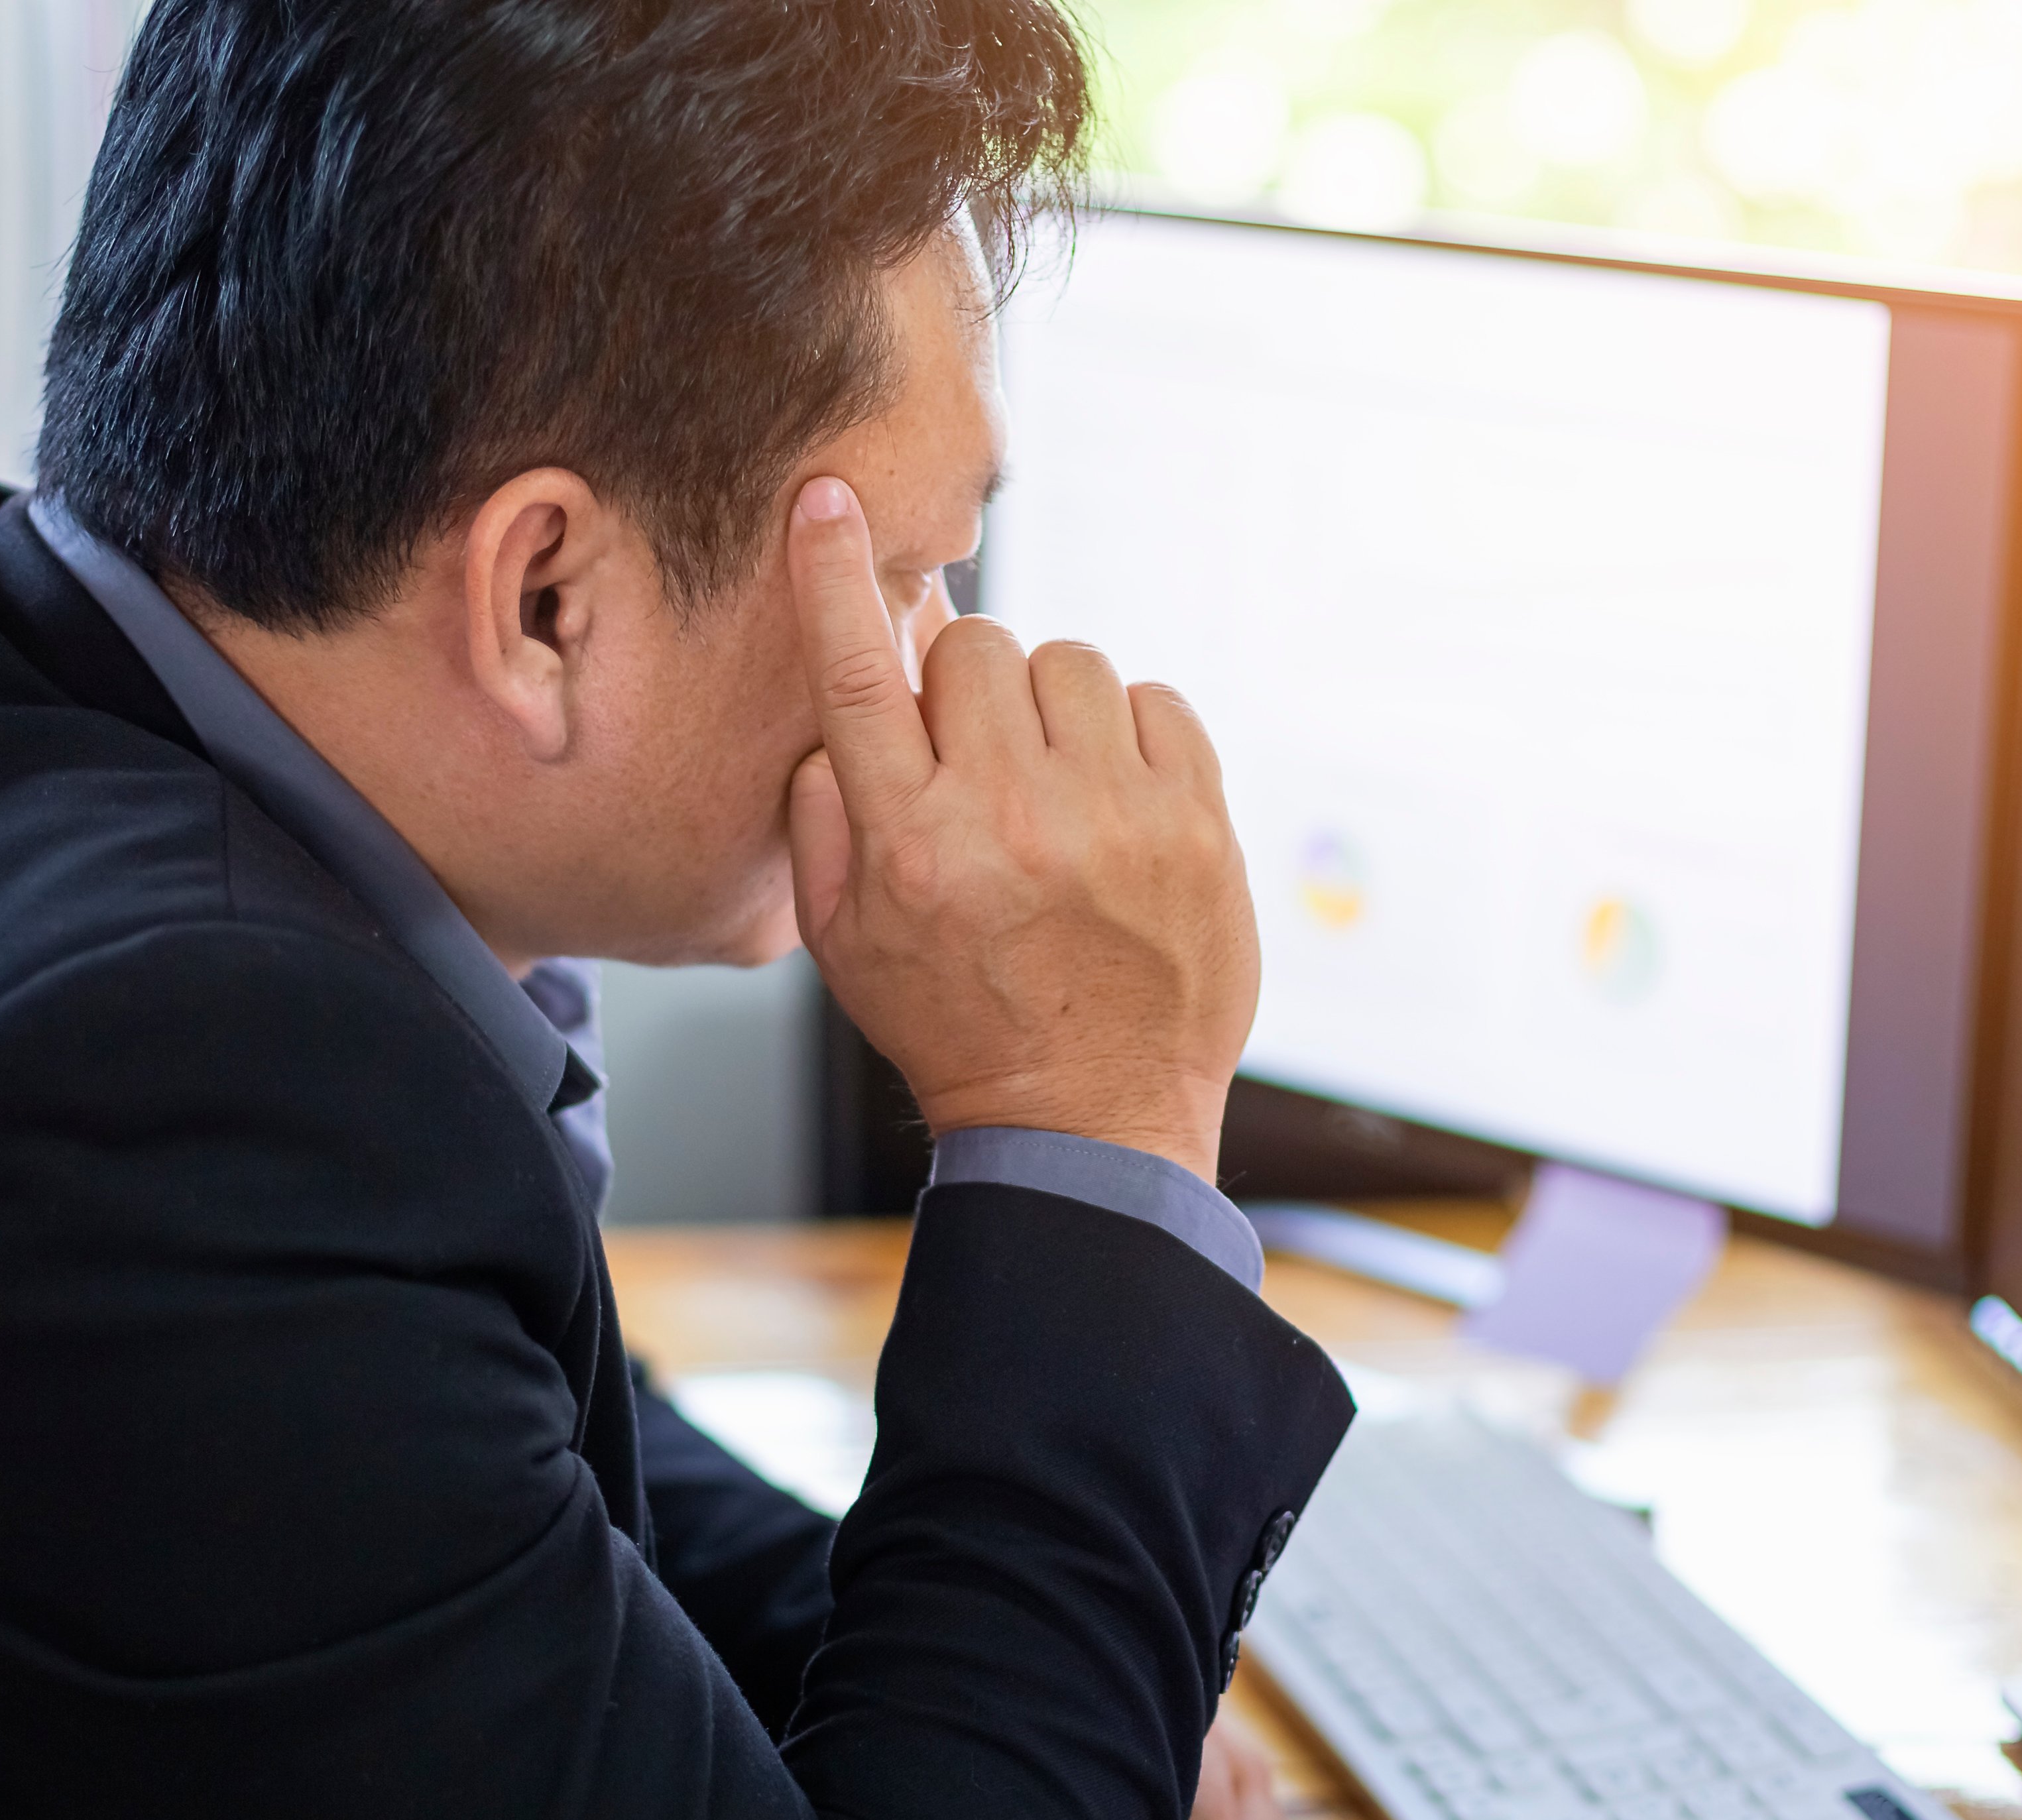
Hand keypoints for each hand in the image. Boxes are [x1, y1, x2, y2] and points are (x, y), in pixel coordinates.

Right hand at [785, 476, 1256, 1180]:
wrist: (1087, 1120)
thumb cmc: (955, 1025)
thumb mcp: (844, 941)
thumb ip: (824, 815)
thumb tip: (843, 707)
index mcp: (910, 841)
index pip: (861, 670)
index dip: (835, 573)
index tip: (828, 498)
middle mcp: (1010, 816)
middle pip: (976, 644)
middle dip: (967, 684)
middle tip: (978, 758)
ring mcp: (1115, 817)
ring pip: (1070, 662)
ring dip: (1052, 707)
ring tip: (1054, 787)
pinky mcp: (1197, 826)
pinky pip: (1158, 703)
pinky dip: (1132, 734)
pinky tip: (1116, 799)